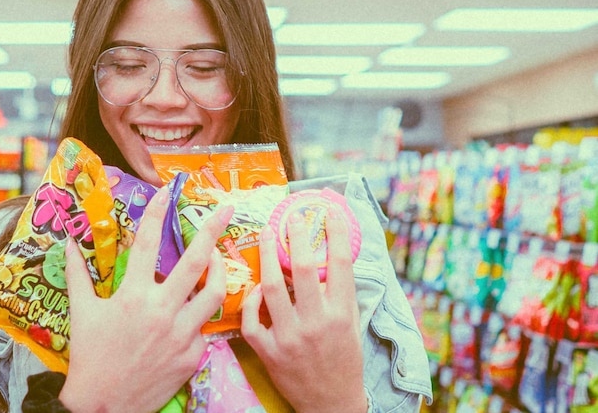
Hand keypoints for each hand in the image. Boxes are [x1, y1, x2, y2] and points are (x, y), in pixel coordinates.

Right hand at [60, 187, 231, 412]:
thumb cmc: (90, 355)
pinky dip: (200, 316)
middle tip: (226, 209)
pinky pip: (205, 328)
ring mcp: (181, 334)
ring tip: (219, 259)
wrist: (103, 406)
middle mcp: (161, 310)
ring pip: (216, 293)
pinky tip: (191, 313)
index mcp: (132, 295)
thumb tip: (67, 243)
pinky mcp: (193, 356)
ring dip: (221, 271)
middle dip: (213, 229)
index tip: (165, 192)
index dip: (155, 213)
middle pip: (197, 261)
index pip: (145, 243)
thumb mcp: (82, 311)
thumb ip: (78, 274)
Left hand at [241, 212, 366, 412]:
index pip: (341, 264)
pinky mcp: (269, 353)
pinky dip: (251, 301)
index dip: (336, 232)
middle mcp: (316, 324)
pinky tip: (255, 288)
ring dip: (268, 257)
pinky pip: (252, 320)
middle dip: (297, 237)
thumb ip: (340, 293)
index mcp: (341, 315)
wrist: (331, 403)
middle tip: (291, 216)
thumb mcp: (352, 325)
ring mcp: (289, 339)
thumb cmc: (344, 359)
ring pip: (272, 288)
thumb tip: (332, 253)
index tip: (331, 211)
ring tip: (268, 236)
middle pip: (303, 269)